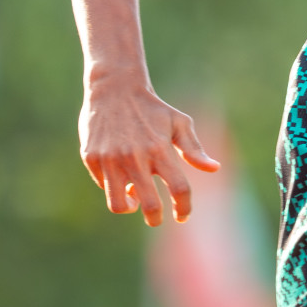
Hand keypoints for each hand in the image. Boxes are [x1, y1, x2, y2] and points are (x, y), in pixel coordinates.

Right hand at [78, 82, 219, 225]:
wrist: (114, 88)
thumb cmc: (152, 108)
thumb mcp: (178, 122)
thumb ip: (193, 149)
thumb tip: (215, 169)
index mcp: (160, 149)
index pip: (179, 189)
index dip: (184, 207)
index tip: (182, 215)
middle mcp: (135, 157)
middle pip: (150, 205)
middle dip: (155, 218)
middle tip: (156, 218)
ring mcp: (111, 159)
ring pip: (119, 204)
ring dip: (130, 206)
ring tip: (135, 198)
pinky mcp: (92, 158)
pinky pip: (104, 186)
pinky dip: (114, 186)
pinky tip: (120, 174)